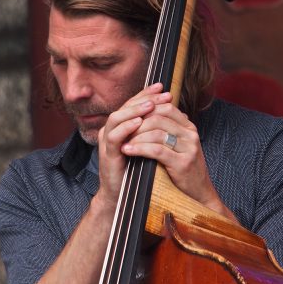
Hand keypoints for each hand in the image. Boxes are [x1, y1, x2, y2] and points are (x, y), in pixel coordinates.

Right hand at [96, 83, 170, 204]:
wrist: (123, 196)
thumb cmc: (136, 170)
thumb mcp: (148, 146)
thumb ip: (155, 130)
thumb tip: (175, 112)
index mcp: (121, 127)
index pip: (133, 104)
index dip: (146, 94)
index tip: (162, 87)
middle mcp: (112, 131)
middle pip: (125, 107)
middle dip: (144, 99)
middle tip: (161, 93)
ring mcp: (108, 142)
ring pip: (116, 118)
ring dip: (134, 110)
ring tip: (150, 106)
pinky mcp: (108, 155)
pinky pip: (114, 137)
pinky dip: (126, 128)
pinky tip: (139, 123)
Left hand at [120, 95, 237, 220]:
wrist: (198, 194)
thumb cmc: (182, 169)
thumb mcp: (176, 145)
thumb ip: (166, 130)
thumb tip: (143, 115)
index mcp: (189, 127)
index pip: (166, 107)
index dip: (145, 110)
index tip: (129, 117)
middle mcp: (190, 134)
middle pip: (158, 118)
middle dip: (137, 123)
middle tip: (122, 129)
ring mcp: (188, 148)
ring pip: (156, 133)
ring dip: (135, 136)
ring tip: (122, 142)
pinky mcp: (182, 163)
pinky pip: (157, 150)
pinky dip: (139, 148)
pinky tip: (127, 150)